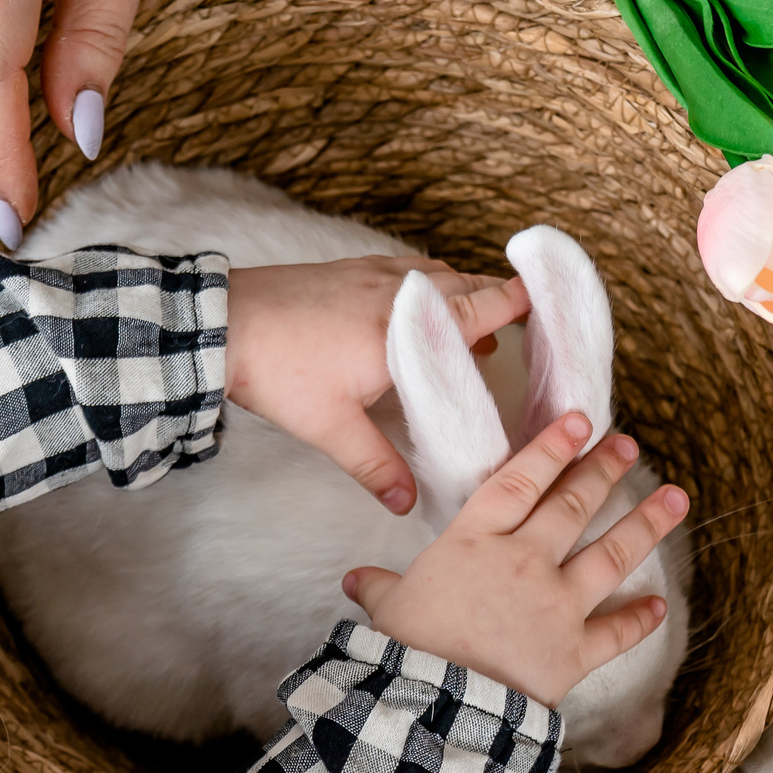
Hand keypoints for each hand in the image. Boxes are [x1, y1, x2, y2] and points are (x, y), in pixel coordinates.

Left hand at [227, 257, 528, 513]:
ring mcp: (372, 273)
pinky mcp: (348, 269)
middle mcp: (398, 290)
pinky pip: (406, 272)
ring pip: (438, 276)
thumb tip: (406, 502)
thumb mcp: (332, 428)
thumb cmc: (279, 372)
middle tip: (521, 326)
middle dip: (497, 303)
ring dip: (461, 296)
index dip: (519, 305)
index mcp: (406, 326)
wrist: (223, 325)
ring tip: (474, 328)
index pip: (482, 306)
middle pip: (468, 285)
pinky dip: (427, 288)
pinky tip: (418, 312)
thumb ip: (375, 465)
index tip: (550, 308)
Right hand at [342, 415, 688, 706]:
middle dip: (603, 471)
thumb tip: (357, 581)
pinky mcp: (574, 651)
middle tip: (628, 445)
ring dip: (646, 524)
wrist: (433, 706)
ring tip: (676, 497)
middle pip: (572, 506)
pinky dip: (640, 618)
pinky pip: (617, 631)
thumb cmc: (405, 650)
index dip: (551, 447)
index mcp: (475, 542)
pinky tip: (659, 603)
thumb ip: (381, 589)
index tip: (580, 421)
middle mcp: (523, 562)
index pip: (520, 480)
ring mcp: (556, 605)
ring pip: (611, 554)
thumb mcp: (388, 610)